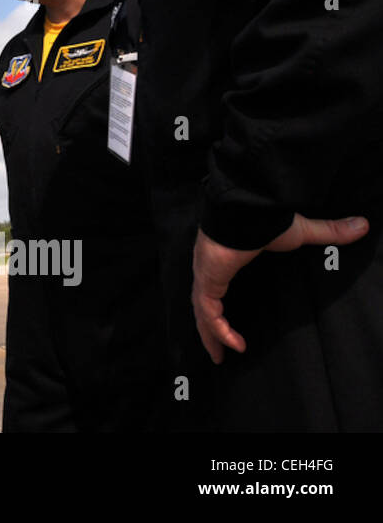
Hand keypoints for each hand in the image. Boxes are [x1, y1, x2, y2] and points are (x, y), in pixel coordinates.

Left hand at [192, 213, 368, 363]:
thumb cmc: (265, 218)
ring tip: (221, 357)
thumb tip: (363, 225)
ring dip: (210, 335)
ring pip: (202, 313)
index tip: (225, 325)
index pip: (214, 289)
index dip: (217, 308)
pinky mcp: (208, 280)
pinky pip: (209, 312)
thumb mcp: (300, 232)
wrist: (246, 209)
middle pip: (203, 306)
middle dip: (208, 330)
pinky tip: (234, 344)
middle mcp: (209, 269)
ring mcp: (206, 275)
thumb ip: (328, 233)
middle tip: (216, 353)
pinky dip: (219, 329)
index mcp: (224, 260)